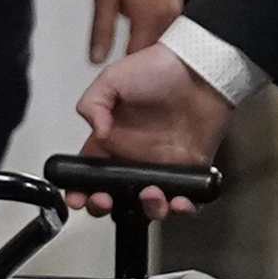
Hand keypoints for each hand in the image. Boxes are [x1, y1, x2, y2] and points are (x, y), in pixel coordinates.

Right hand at [75, 44, 229, 215]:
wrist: (199, 69)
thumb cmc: (159, 69)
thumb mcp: (112, 79)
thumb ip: (92, 104)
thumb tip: (97, 132)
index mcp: (111, 141)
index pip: (89, 174)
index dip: (80, 190)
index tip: (78, 197)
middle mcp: (134, 158)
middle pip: (114, 197)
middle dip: (105, 207)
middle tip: (107, 201)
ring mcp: (161, 167)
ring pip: (148, 205)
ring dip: (146, 209)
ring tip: (150, 194)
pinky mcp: (189, 172)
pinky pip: (185, 201)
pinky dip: (182, 210)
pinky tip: (179, 202)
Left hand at [88, 0, 184, 64]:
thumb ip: (101, 31)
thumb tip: (97, 57)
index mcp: (149, 19)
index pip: (140, 58)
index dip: (128, 70)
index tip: (120, 76)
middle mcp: (167, 16)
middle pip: (156, 50)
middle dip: (142, 61)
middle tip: (129, 70)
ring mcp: (175, 7)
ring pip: (165, 38)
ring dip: (153, 46)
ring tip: (140, 50)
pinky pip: (171, 24)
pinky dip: (160, 31)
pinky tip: (149, 30)